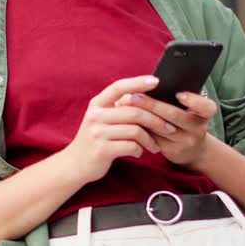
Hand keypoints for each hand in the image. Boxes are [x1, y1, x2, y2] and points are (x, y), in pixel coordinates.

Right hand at [60, 76, 181, 183]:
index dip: (138, 82)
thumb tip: (146, 98)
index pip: (118, 87)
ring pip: (135, 130)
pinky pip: (131, 146)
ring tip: (155, 146)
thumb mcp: (101, 119)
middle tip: (169, 128)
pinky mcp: (102, 150)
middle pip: (134, 111)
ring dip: (150, 140)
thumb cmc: (95, 139)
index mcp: (96, 104)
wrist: (75, 164)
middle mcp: (95, 116)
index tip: (156, 81)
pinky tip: (138, 152)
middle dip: (156, 120)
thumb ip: (118, 109)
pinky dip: (139, 150)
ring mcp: (97, 133)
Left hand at [114, 91, 217, 166]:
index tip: (179, 94)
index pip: (206, 107)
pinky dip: (140, 127)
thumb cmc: (183, 120)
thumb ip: (173, 95)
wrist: (191, 148)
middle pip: (175, 116)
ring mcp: (185, 142)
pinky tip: (128, 120)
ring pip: (161, 128)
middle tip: (134, 96)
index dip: (194, 101)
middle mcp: (198, 128)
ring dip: (142, 116)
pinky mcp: (172, 151)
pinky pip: (154, 138)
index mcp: (203, 114)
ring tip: (124, 106)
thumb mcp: (187, 108)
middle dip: (153, 105)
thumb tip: (145, 82)